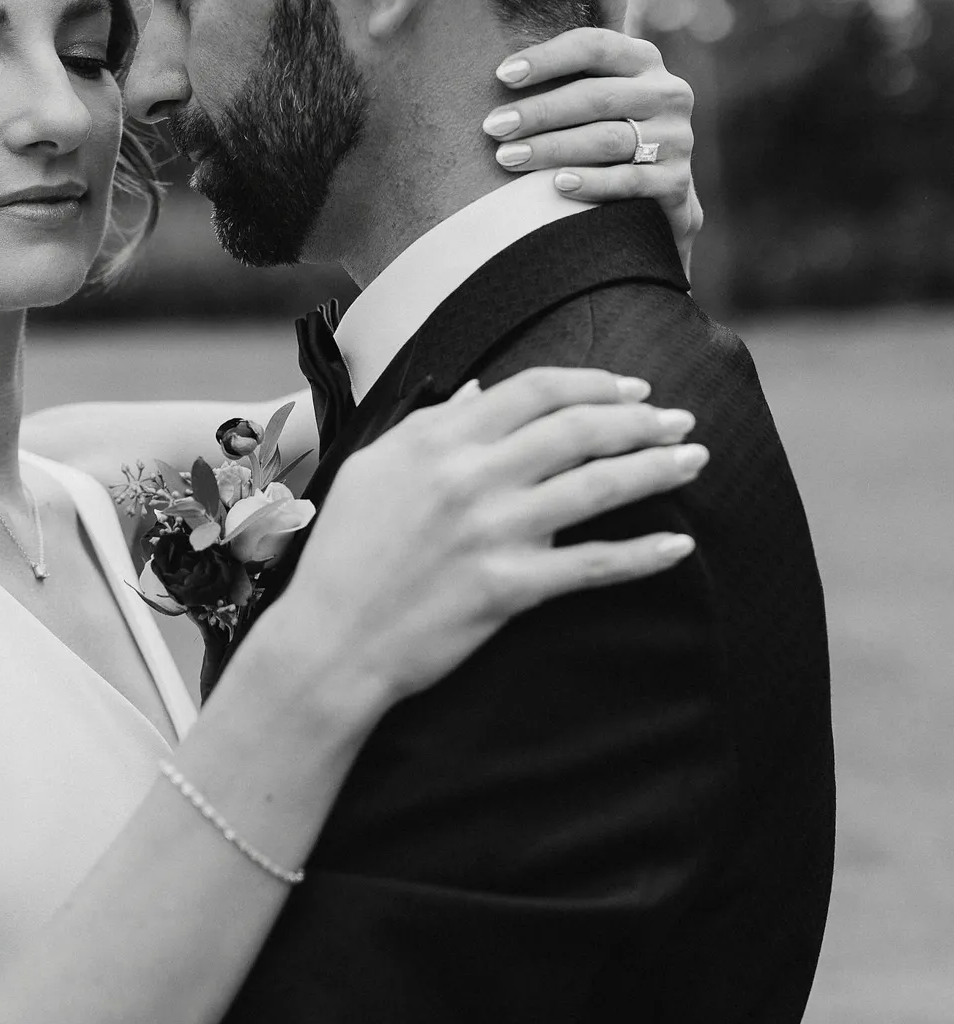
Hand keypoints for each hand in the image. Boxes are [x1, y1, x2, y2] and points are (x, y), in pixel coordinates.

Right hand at [290, 368, 704, 711]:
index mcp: (437, 439)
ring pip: (596, 486)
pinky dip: (641, 555)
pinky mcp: (507, 587)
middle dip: (640, 420)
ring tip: (694, 460)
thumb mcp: (374, 469)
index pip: (535, 391)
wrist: (330, 640)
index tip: (632, 390)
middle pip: (578, 429)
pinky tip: (679, 547)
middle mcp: (470, 476)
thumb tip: (477, 395)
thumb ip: (429, 426)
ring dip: (655, 468)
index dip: (594, 384)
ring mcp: (492, 531)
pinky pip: (591, 566)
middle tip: (680, 421)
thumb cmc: (345, 554)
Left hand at [481, 0, 700, 266]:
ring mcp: (677, 139)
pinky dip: (591, 183)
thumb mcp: (613, 73)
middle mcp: (668, 93)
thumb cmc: (620, 123)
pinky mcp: (677, 183)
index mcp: (645, 59)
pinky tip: (554, 186)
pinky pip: (629, 181)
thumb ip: (608, 18)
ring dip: (552, 149)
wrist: (661, 198)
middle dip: (539, 112)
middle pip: (595, 96)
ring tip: (506, 159)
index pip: (595, 44)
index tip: (500, 75)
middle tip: (491, 127)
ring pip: (607, 139)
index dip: (547, 58)